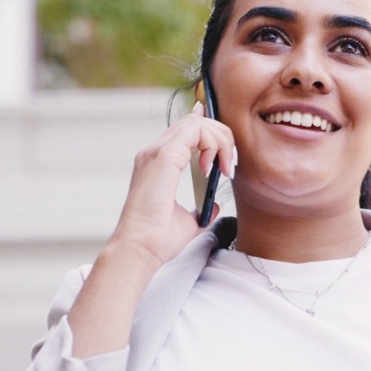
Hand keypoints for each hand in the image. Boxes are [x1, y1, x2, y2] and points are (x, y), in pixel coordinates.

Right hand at [109, 102, 235, 267]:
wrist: (140, 249)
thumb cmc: (157, 239)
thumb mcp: (188, 220)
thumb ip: (201, 208)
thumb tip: (214, 205)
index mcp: (157, 163)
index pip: (183, 130)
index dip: (207, 126)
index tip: (227, 143)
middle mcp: (154, 153)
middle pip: (193, 122)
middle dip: (220, 137)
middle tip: (230, 165)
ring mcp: (156, 152)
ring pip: (196, 122)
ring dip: (219, 140)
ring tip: (224, 168)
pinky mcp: (163, 156)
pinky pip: (195, 130)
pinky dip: (212, 143)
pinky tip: (213, 168)